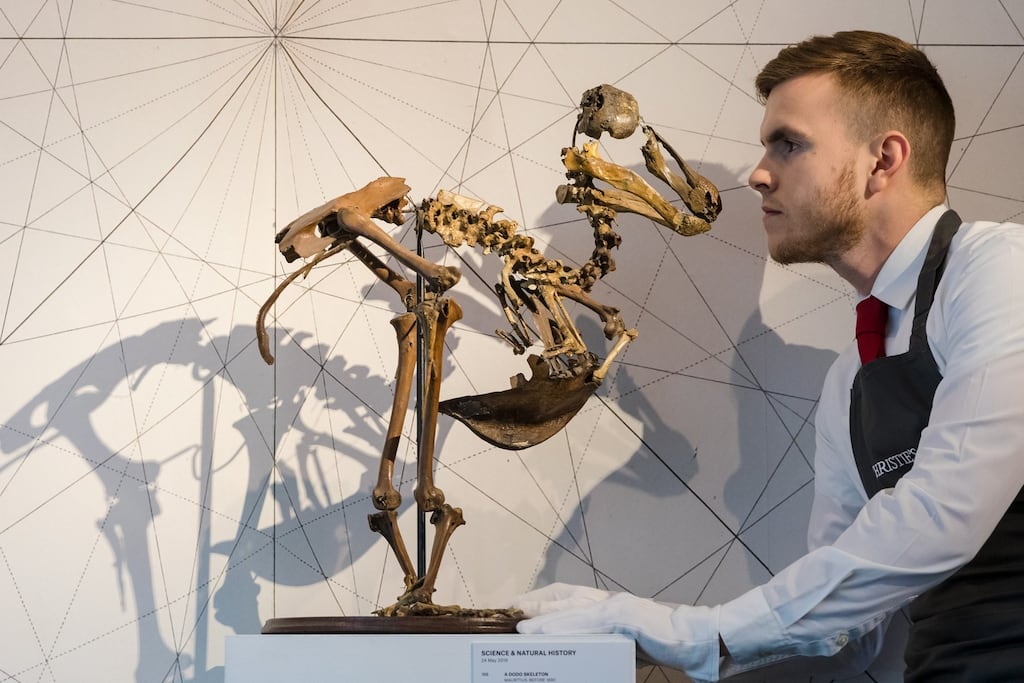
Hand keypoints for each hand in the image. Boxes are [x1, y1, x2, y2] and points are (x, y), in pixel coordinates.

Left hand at [514, 584, 721, 681]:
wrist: (695, 639)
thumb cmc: (662, 643)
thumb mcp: (625, 642)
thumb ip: (602, 641)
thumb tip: (577, 653)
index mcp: (608, 603)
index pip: (569, 596)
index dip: (542, 600)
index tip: (519, 607)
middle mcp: (609, 599)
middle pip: (563, 597)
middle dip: (535, 605)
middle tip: (509, 613)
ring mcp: (615, 605)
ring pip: (571, 609)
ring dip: (544, 618)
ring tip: (522, 628)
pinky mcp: (623, 617)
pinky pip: (587, 623)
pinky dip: (564, 627)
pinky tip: (548, 633)